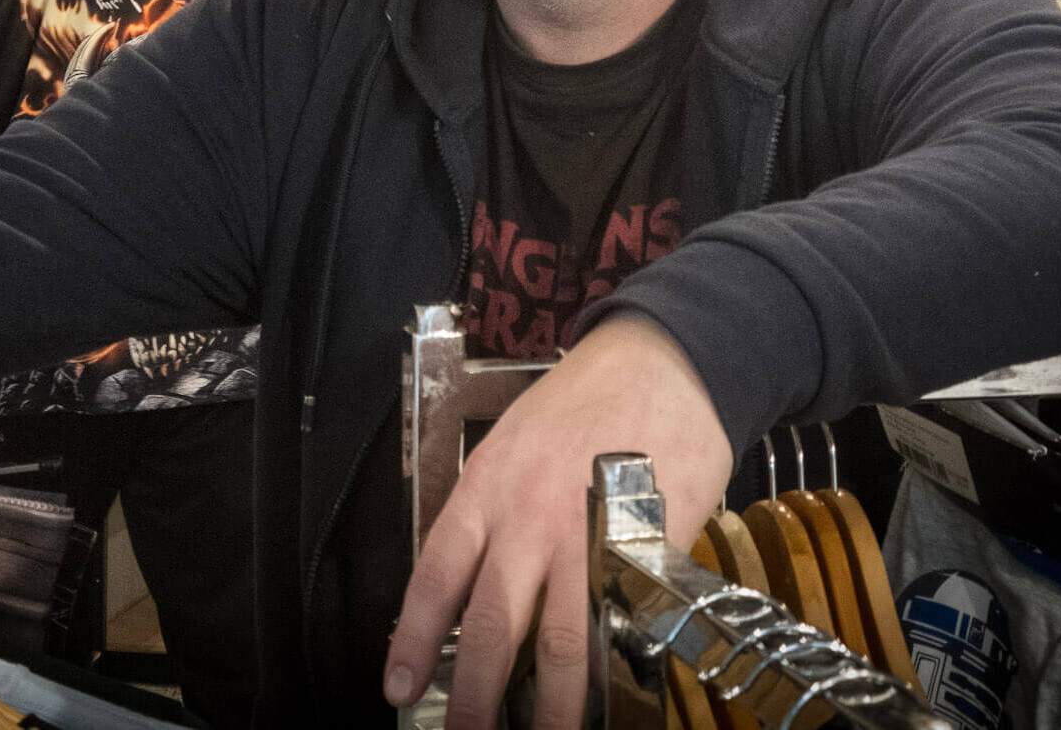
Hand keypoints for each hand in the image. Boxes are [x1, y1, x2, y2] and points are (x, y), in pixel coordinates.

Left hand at [384, 313, 732, 728]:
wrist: (665, 365)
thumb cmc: (583, 403)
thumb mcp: (513, 443)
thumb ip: (494, 514)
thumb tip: (473, 587)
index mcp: (487, 488)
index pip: (436, 575)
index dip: (412, 638)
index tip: (395, 689)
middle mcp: (530, 521)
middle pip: (491, 625)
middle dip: (472, 696)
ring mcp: (590, 542)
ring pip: (560, 644)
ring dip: (547, 706)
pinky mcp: (648, 557)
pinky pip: (624, 628)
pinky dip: (613, 672)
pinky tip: (606, 701)